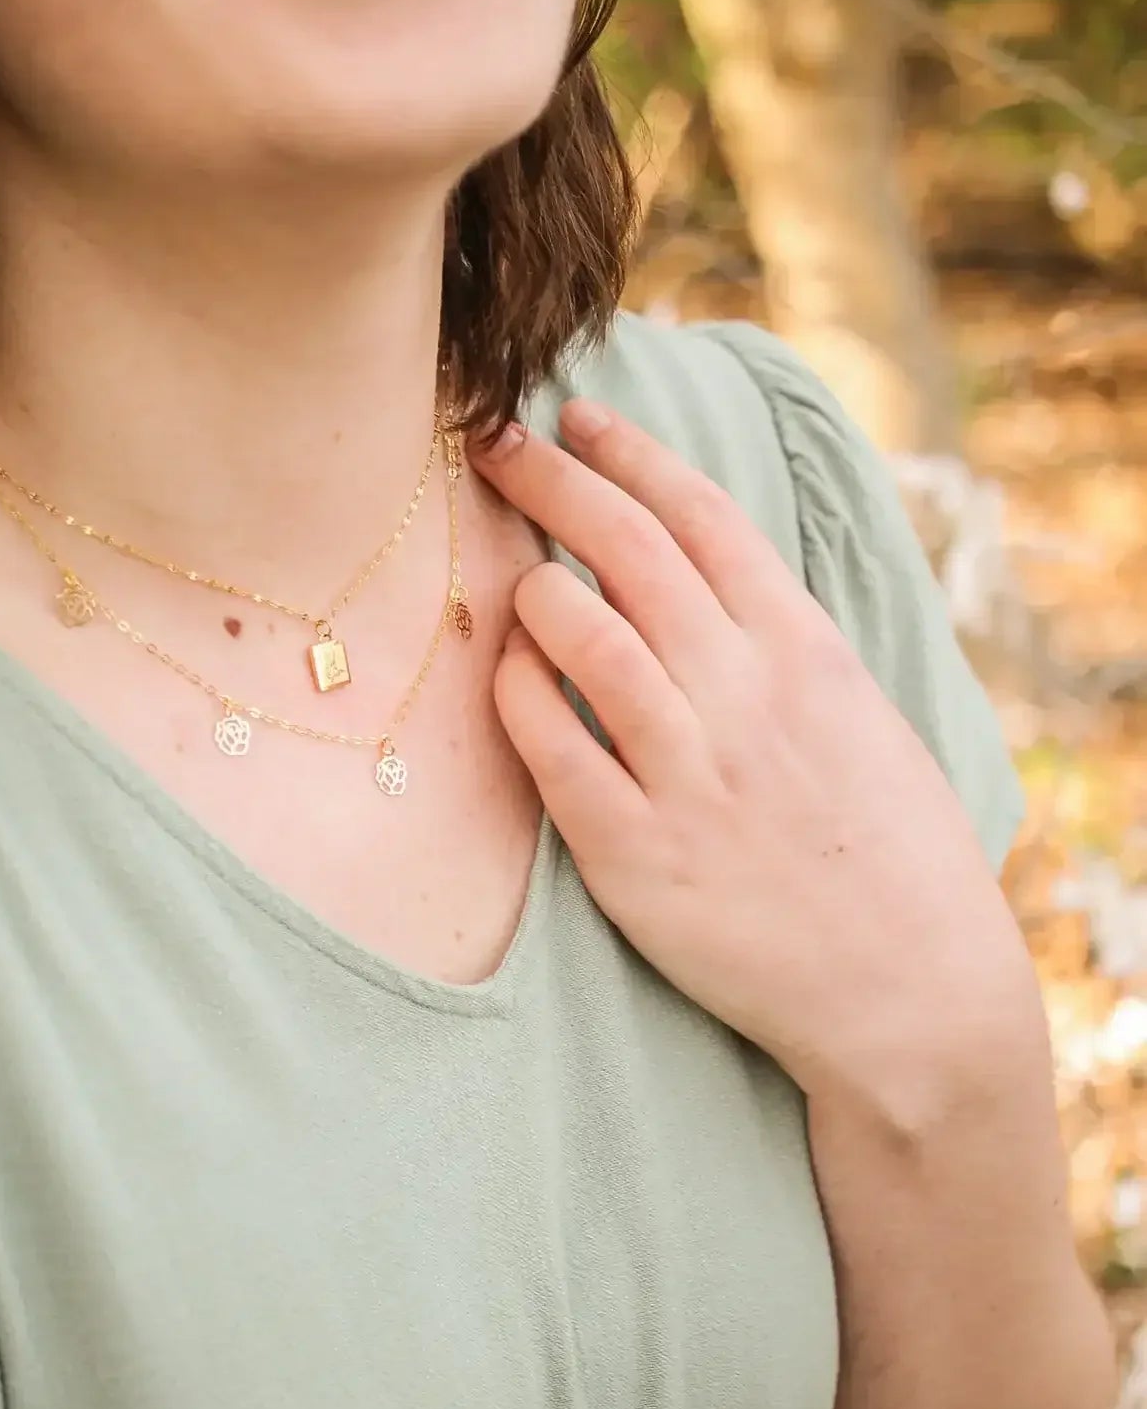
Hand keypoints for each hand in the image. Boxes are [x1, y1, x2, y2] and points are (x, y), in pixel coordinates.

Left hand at [471, 401, 1035, 1099]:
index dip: (631, 452)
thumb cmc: (891, 850)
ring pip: (581, 634)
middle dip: (553, 480)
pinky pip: (549, 747)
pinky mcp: (634, 854)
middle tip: (497, 444)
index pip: (703, 515)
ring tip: (512, 576)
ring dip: (532, 587)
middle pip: (628, 550)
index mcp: (806, 650)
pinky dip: (517, 693)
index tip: (578, 416)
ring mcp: (686, 772)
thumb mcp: (860, 715)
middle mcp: (742, 695)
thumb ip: (784, 643)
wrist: (910, 992)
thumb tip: (706, 576)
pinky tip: (505, 671)